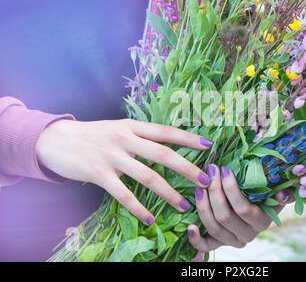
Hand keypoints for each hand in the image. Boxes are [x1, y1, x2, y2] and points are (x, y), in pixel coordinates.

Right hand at [36, 119, 213, 224]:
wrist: (55, 139)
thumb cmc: (92, 135)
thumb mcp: (117, 128)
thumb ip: (139, 135)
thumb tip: (166, 145)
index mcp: (132, 126)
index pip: (166, 131)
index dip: (188, 138)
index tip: (209, 145)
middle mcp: (125, 139)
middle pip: (163, 153)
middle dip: (187, 167)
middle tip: (205, 180)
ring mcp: (112, 156)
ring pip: (147, 176)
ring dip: (168, 193)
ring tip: (184, 205)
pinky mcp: (99, 174)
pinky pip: (124, 194)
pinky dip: (139, 208)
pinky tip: (150, 220)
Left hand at [187, 164, 293, 253]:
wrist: (257, 209)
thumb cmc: (266, 194)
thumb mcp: (276, 192)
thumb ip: (284, 192)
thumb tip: (284, 193)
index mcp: (261, 222)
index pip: (243, 208)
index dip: (231, 189)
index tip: (223, 169)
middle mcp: (247, 235)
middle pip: (225, 216)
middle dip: (214, 191)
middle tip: (210, 171)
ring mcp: (232, 240)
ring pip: (213, 227)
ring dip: (203, 205)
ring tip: (199, 186)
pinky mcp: (219, 243)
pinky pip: (206, 246)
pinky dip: (195, 239)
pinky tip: (190, 226)